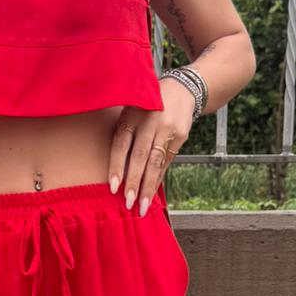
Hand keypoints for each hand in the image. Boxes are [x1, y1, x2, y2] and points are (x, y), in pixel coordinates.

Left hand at [108, 79, 198, 215]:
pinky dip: (159, 178)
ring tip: (143, 206)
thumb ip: (125, 134)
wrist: (181, 90)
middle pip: (140, 157)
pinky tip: (154, 192)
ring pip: (156, 162)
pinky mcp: (180, 135)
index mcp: (131, 116)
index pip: (121, 145)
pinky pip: (167, 161)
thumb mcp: (132, 111)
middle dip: (134, 183)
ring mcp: (166, 129)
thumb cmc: (147, 106)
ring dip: (149, 186)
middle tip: (128, 203)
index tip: (113, 188)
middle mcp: (149, 122)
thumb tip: (117, 170)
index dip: (117, 167)